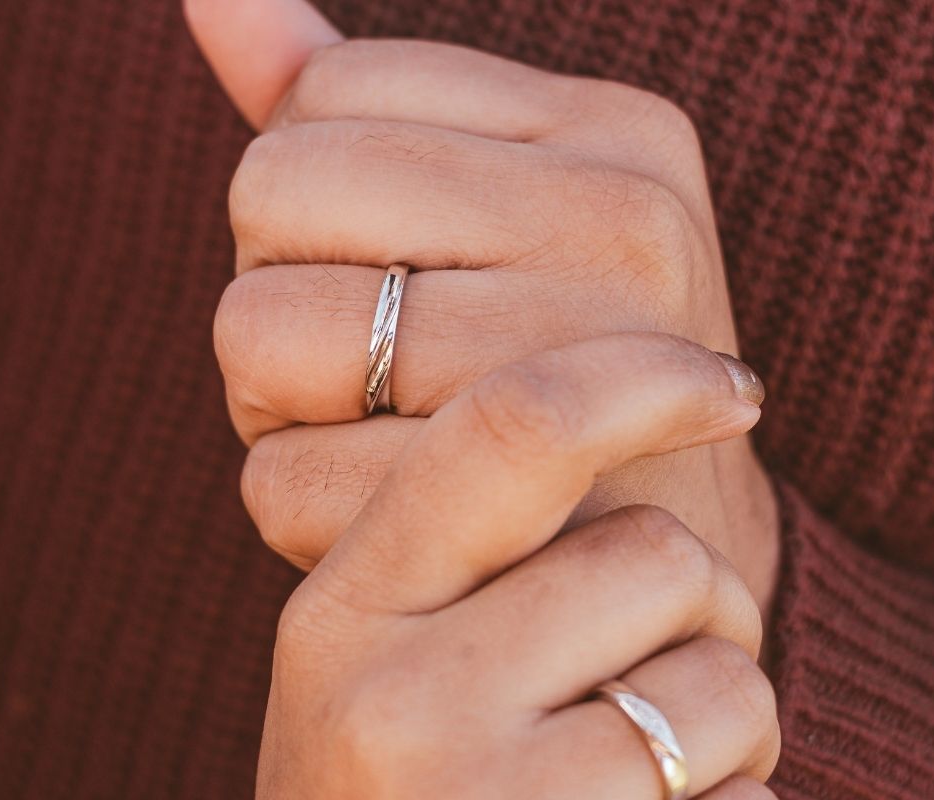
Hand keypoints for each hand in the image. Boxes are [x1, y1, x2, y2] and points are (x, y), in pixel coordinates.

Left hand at [185, 16, 779, 618]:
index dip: (308, 210)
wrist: (675, 563)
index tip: (385, 282)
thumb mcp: (505, 223)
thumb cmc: (570, 387)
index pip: (324, 102)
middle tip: (359, 371)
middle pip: (272, 197)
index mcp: (612, 134)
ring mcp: (577, 357)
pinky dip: (298, 505)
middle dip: (283, 296)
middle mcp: (620, 220)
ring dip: (277, 404)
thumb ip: (366, 116)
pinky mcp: (501, 509)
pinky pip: (281, 478)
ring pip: (258, 333)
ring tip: (371, 432)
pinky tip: (384, 510)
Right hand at [185, 334, 793, 799]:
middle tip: (639, 681)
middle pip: (662, 557)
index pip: (510, 430)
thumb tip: (642, 428)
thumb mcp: (367, 673)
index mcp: (341, 619)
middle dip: (697, 608)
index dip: (637, 375)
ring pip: (730, 692)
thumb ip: (467, 559)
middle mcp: (399, 712)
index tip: (726, 385)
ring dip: (718, 738)